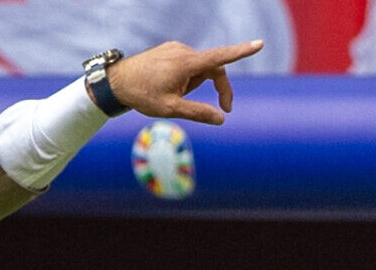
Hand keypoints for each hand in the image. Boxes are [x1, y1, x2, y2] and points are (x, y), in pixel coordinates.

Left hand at [110, 40, 263, 125]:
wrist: (116, 82)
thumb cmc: (142, 95)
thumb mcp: (171, 109)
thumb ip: (198, 113)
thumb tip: (221, 119)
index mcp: (187, 63)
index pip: (220, 57)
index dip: (241, 52)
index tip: (259, 44)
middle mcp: (184, 51)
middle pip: (212, 69)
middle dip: (214, 88)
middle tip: (222, 109)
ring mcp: (176, 48)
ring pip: (198, 69)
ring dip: (194, 84)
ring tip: (171, 94)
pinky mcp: (170, 50)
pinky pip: (186, 64)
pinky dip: (185, 78)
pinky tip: (165, 86)